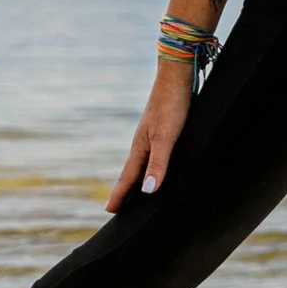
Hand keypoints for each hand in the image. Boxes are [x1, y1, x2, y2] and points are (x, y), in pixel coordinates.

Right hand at [106, 64, 193, 210]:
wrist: (176, 76)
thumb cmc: (171, 106)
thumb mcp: (165, 138)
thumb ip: (157, 163)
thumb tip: (147, 191)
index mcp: (140, 148)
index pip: (127, 178)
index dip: (120, 195)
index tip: (110, 211)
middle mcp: (143, 143)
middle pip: (131, 173)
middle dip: (125, 191)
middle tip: (118, 207)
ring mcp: (151, 135)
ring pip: (142, 163)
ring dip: (137, 179)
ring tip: (135, 192)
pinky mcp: (162, 128)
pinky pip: (153, 154)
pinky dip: (150, 166)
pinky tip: (156, 165)